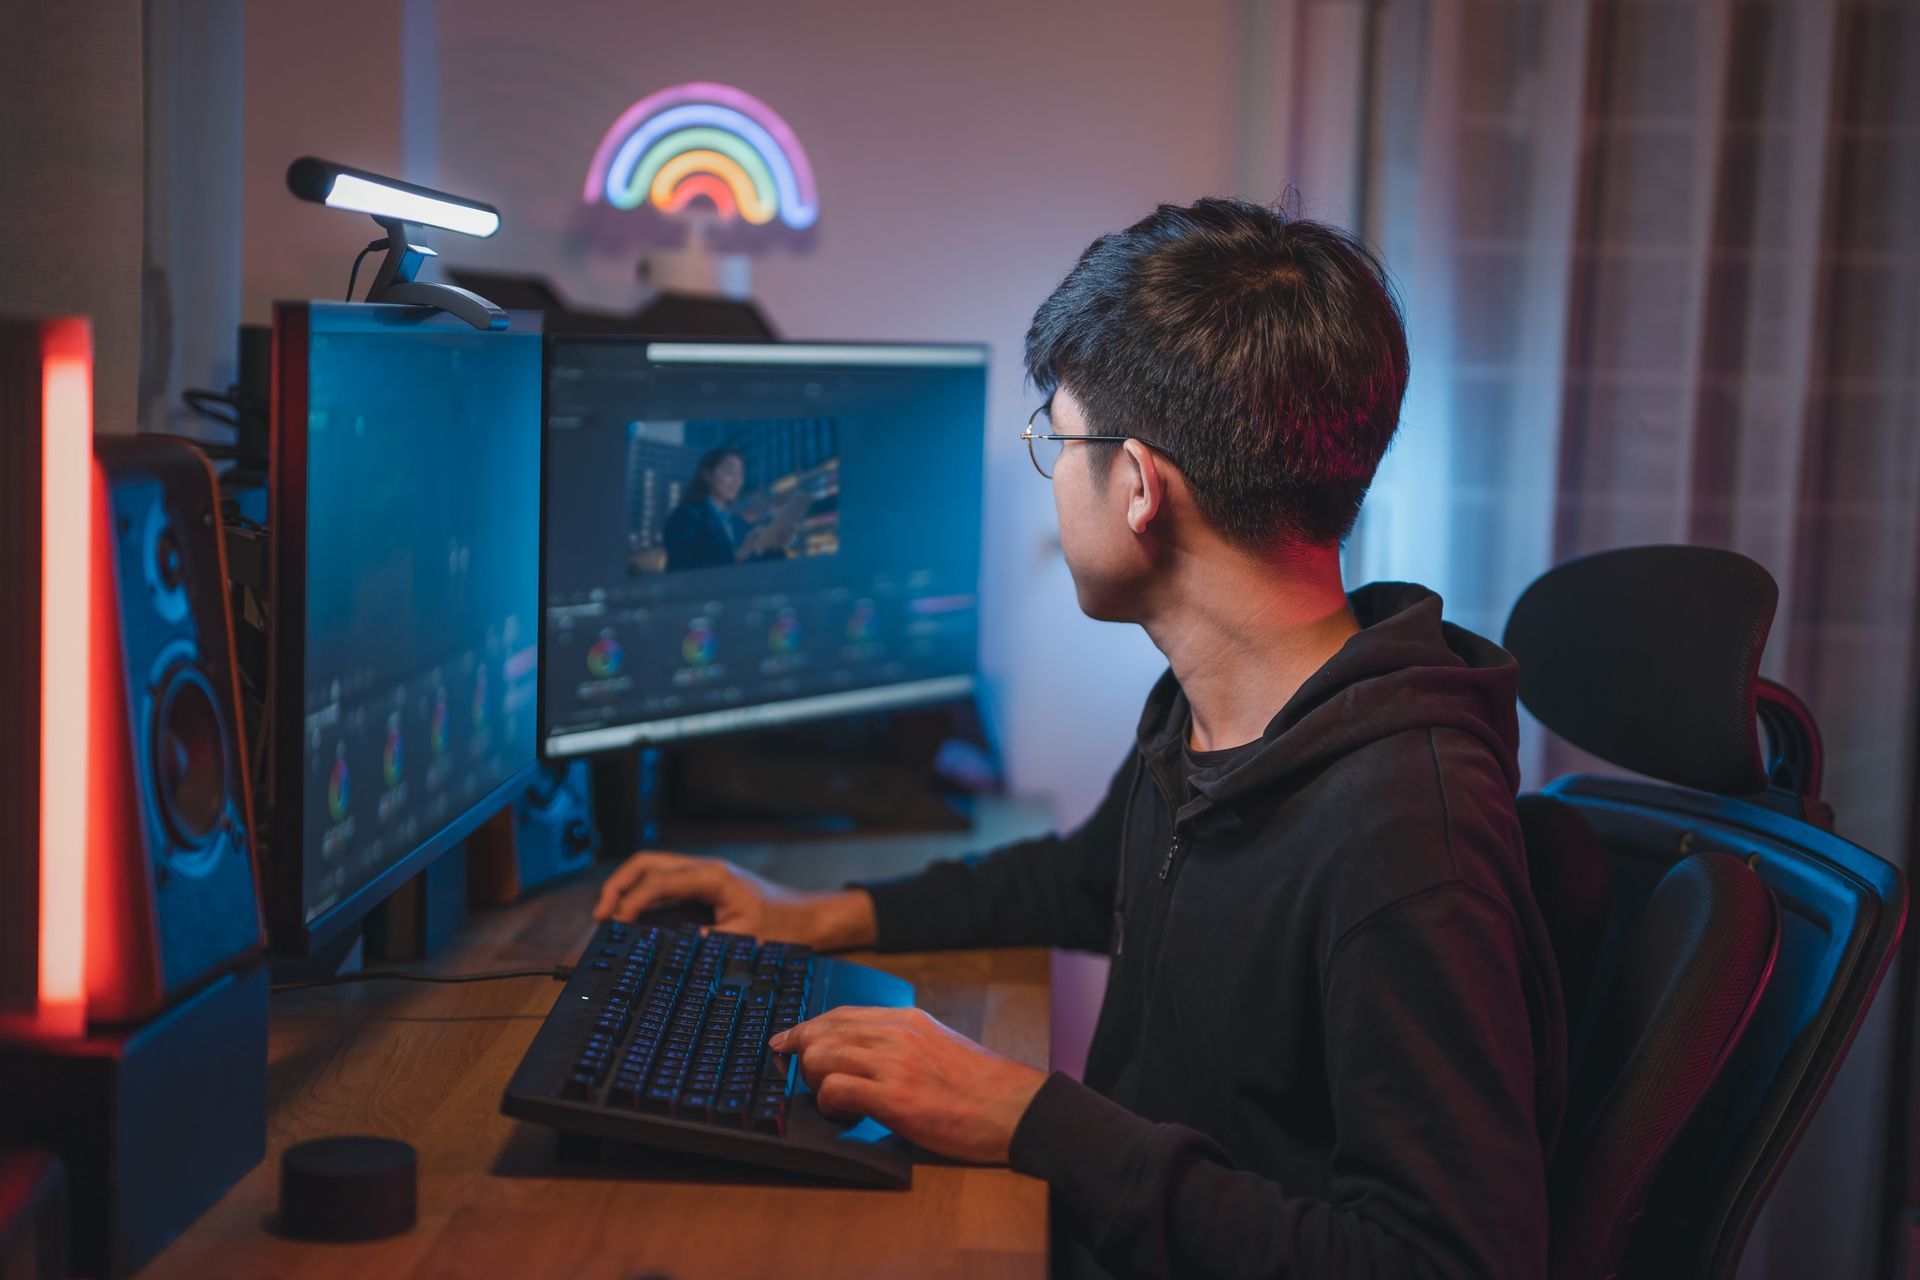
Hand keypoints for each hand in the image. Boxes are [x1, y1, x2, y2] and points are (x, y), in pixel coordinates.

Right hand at [592, 852, 875, 949]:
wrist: (810, 918)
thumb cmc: (784, 926)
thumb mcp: (745, 938)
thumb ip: (708, 942)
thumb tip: (673, 949)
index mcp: (713, 877)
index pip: (660, 880)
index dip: (632, 900)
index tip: (615, 922)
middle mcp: (705, 869)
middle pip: (648, 863)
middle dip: (619, 884)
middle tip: (601, 914)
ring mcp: (704, 874)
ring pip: (653, 868)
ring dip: (628, 886)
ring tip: (610, 914)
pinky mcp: (705, 884)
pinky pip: (666, 880)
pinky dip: (644, 892)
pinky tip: (635, 915)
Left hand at [769, 1007, 1046, 1163]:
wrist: (1017, 1108)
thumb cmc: (982, 1086)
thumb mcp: (940, 1045)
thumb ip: (904, 1042)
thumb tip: (866, 1051)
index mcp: (908, 1019)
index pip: (841, 1014)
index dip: (807, 1028)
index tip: (786, 1041)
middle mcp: (897, 1034)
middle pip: (823, 1031)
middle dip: (802, 1055)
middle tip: (804, 1079)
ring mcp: (895, 1064)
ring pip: (821, 1056)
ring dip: (815, 1081)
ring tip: (833, 1100)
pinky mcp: (895, 1099)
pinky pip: (836, 1090)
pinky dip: (829, 1103)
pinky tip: (843, 1115)